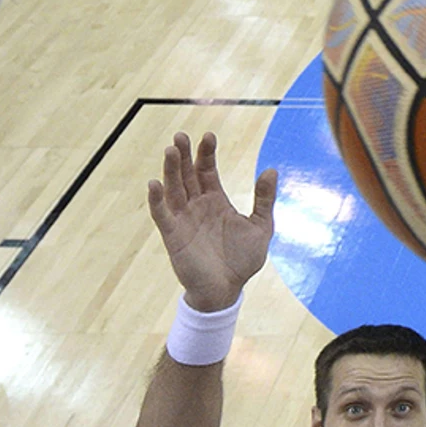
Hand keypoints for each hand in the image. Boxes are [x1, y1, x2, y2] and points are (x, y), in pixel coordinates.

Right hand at [146, 132, 277, 312]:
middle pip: (187, 174)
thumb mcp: (261, 227)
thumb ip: (264, 200)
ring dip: (170, 169)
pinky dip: (156, 199)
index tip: (209, 136)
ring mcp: (183, 219)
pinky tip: (154, 184)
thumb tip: (271, 170)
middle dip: (184, 154)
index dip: (207, 152)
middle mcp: (197, 205)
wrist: (227, 291)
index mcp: (216, 200)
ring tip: (170, 150)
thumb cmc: (243, 261)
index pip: (207, 169)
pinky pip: (161, 214)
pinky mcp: (172, 235)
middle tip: (180, 136)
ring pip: (173, 188)